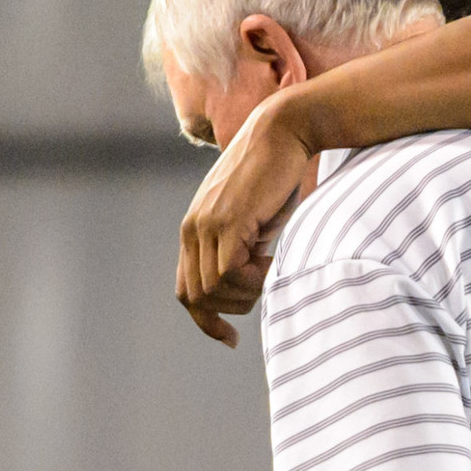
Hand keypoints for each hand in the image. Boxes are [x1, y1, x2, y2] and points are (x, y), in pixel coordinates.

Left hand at [177, 95, 312, 345]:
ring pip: (214, 290)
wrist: (284, 132)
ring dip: (247, 291)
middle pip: (199, 299)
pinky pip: (230, 273)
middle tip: (262, 285)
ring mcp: (206, 225)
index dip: (207, 322)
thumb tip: (246, 289)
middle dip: (233, 308)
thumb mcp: (252, 222)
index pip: (186, 293)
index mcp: (194, 231)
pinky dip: (253, 278)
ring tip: (269, 265)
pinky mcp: (227, 221)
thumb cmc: (277, 177)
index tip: (232, 338)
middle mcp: (193, 230)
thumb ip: (240, 251)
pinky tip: (270, 258)